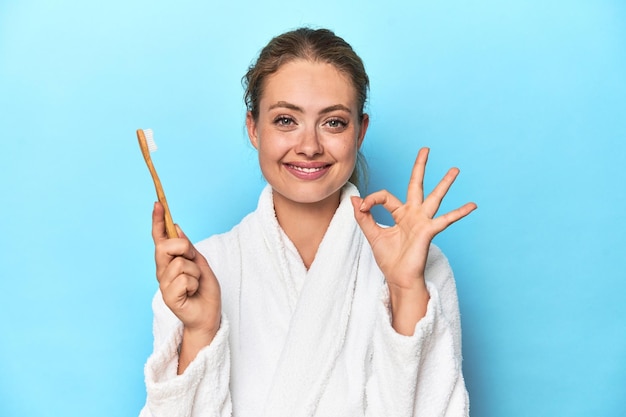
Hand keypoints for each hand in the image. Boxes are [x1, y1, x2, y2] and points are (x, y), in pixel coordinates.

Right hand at [152, 202, 221, 370]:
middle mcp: (162, 271)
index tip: (157, 202)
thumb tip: (176, 227)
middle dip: (184, 248)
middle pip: (167, 246)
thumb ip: (188, 248)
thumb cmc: (204, 291)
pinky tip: (192, 293)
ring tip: (195, 284)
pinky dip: (194, 284)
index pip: (160, 237)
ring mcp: (163, 284)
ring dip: (195, 273)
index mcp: (169, 261)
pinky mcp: (168, 297)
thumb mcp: (200, 263)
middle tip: (194, 261)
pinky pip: (184, 279)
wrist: (209, 315)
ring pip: (181, 264)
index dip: (157, 220)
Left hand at [351, 148, 475, 333]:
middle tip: (425, 149)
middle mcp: (412, 214)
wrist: (398, 278)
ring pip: (434, 197)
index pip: (385, 196)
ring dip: (444, 183)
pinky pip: (445, 220)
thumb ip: (364, 217)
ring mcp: (422, 221)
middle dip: (420, 167)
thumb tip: (355, 199)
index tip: (362, 207)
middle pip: (415, 185)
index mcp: (399, 213)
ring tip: (455, 169)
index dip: (371, 199)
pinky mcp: (428, 231)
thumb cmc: (389, 259)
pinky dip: (459, 213)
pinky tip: (472, 205)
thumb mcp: (372, 235)